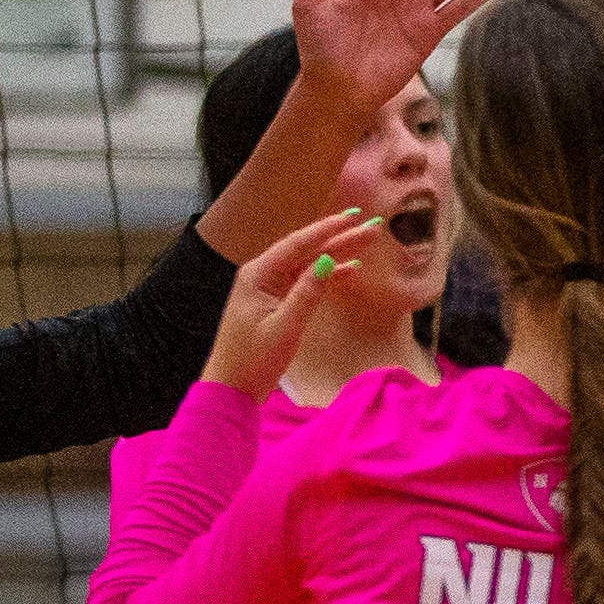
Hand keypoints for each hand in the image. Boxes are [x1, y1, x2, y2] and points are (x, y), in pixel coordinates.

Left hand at [202, 207, 392, 393]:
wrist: (231, 387)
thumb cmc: (253, 359)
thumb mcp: (284, 326)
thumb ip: (307, 293)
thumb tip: (329, 261)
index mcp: (258, 275)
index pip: (298, 244)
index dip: (327, 229)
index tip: (355, 216)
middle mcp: (262, 275)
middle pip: (306, 250)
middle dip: (339, 237)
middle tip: (372, 225)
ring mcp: (269, 288)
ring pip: (308, 264)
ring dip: (337, 254)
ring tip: (367, 242)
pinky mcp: (276, 302)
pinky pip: (305, 281)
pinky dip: (328, 276)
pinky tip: (349, 269)